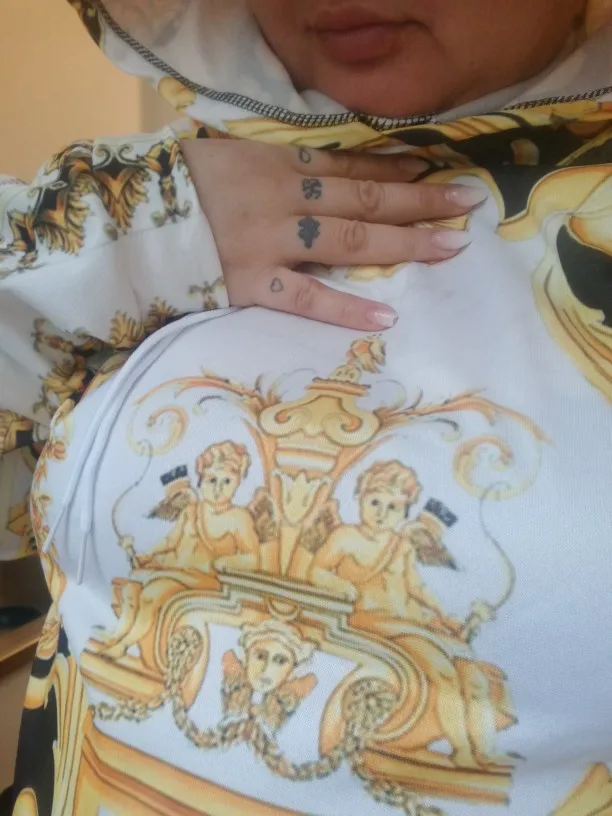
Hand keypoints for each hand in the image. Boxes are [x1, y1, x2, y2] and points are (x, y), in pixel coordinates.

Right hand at [181, 140, 485, 329]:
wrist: (128, 223)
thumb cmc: (182, 190)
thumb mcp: (234, 160)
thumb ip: (280, 168)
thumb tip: (329, 176)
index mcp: (279, 165)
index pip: (352, 166)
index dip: (399, 168)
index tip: (438, 171)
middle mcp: (284, 198)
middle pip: (365, 198)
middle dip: (421, 202)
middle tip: (468, 207)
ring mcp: (270, 242)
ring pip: (348, 239)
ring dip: (403, 242)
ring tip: (449, 249)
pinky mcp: (251, 284)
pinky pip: (306, 298)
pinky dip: (345, 307)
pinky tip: (387, 315)